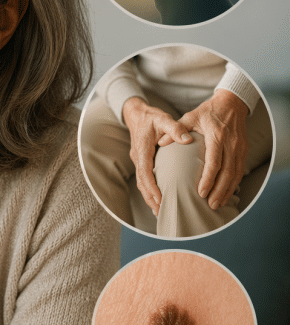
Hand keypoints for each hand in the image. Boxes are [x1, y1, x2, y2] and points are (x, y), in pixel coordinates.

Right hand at [121, 97, 192, 214]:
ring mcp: (138, 160)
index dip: (152, 187)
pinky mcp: (141, 161)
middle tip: (161, 211)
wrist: (136, 113)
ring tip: (159, 210)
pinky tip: (157, 198)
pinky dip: (149, 190)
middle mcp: (138, 157)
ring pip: (141, 183)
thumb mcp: (163, 119)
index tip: (160, 198)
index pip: (145, 172)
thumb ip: (175, 128)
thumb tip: (187, 139)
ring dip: (149, 197)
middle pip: (141, 183)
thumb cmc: (151, 117)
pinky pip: (143, 179)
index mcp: (142, 149)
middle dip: (150, 198)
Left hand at [158, 90, 248, 209]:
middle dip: (219, 190)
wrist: (231, 103)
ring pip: (236, 173)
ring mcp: (240, 147)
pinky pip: (240, 170)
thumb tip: (160, 142)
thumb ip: (176, 130)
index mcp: (217, 136)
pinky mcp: (244, 150)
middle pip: (228, 172)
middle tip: (210, 204)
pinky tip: (226, 192)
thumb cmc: (207, 111)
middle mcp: (231, 143)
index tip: (201, 192)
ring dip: (228, 190)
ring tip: (217, 203)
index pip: (214, 162)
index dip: (208, 179)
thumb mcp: (190, 116)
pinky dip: (234, 183)